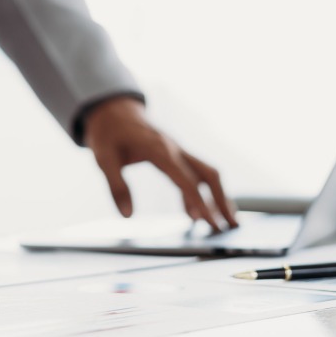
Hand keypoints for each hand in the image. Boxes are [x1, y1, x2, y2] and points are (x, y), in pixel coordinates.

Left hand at [83, 97, 237, 230]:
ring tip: (226, 223)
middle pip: (208, 174)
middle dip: (222, 200)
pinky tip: (196, 214)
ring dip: (219, 197)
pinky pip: (195, 173)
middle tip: (232, 226)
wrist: (113, 109)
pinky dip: (200, 193)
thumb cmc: (107, 133)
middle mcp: (174, 149)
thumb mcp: (103, 159)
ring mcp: (177, 150)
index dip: (198, 201)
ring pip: (207, 173)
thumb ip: (116, 187)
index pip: (185, 179)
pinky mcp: (175, 153)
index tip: (207, 222)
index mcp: (159, 150)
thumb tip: (127, 216)